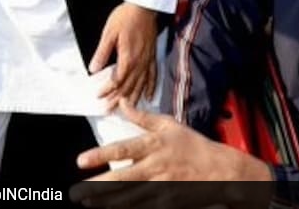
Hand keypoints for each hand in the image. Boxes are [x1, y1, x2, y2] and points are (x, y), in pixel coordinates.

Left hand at [71, 102, 272, 206]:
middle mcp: (156, 167)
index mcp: (153, 145)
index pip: (122, 150)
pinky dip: (128, 207)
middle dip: (98, 186)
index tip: (81, 160)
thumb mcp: (168, 125)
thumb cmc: (192, 144)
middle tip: (77, 192)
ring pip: (130, 196)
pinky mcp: (168, 201)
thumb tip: (121, 102)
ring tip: (88, 202)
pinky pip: (144, 206)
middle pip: (123, 178)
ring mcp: (163, 187)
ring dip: (108, 201)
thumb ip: (141, 116)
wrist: (221, 170)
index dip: (100, 155)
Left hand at [90, 3, 158, 106]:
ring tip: (125, 110)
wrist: (144, 7)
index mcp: (129, 57)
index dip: (108, 90)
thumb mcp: (109, 33)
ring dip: (132, 98)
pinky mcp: (152, 57)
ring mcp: (148, 61)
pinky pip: (153, 76)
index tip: (99, 96)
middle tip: (109, 110)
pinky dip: (150, 88)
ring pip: (140, 85)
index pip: (117, 80)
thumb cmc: (125, 17)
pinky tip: (148, 97)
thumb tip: (93, 68)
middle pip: (129, 86)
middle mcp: (140, 63)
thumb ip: (102, 52)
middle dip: (118, 99)